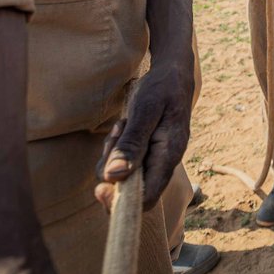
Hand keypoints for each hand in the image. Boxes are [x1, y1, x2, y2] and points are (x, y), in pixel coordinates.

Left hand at [94, 63, 192, 211]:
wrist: (174, 71)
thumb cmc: (161, 87)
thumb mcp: (146, 109)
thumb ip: (132, 143)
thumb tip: (114, 176)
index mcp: (170, 155)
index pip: (148, 198)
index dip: (122, 202)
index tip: (100, 187)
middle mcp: (165, 163)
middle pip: (133, 191)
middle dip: (113, 171)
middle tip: (115, 135)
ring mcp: (156, 159)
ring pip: (125, 175)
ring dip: (114, 155)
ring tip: (122, 125)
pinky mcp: (148, 152)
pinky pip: (126, 162)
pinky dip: (117, 148)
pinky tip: (123, 126)